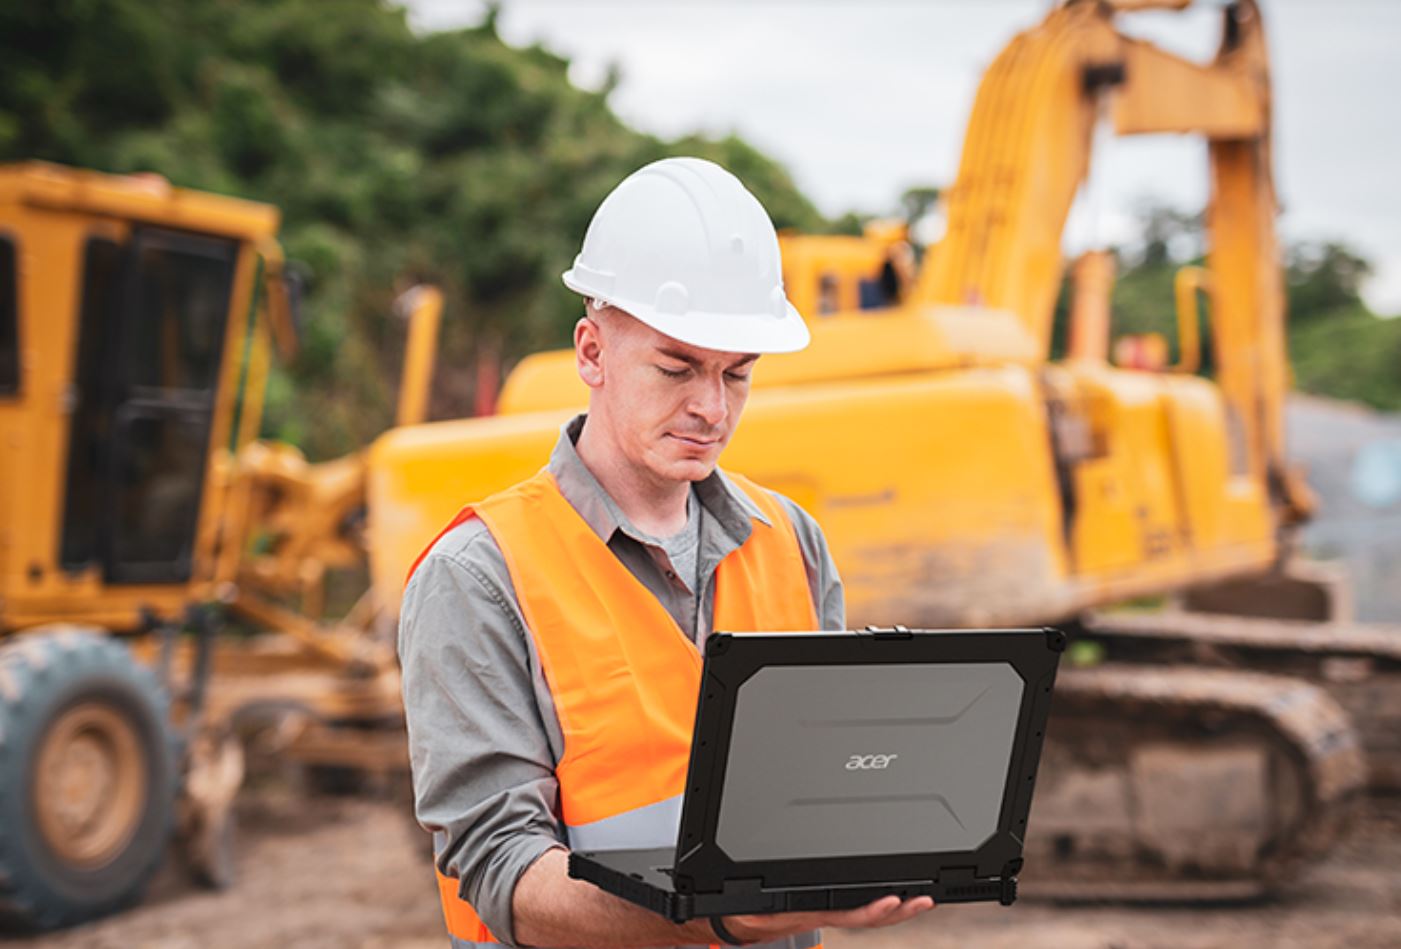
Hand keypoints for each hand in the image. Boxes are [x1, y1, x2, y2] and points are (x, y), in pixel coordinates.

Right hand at [724, 894, 935, 941]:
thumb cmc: (742, 910)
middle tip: (923, 901)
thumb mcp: (750, 906)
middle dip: (899, 911)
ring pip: (866, 916)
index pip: (845, 914)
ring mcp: (825, 914)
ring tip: (921, 899)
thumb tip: (757, 908)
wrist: (737, 922)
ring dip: (897, 910)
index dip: (872, 910)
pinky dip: (880, 906)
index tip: (894, 900)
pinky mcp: (825, 910)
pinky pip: (857, 911)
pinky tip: (896, 899)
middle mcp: (820, 914)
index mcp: (804, 912)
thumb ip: (762, 904)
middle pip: (866, 916)